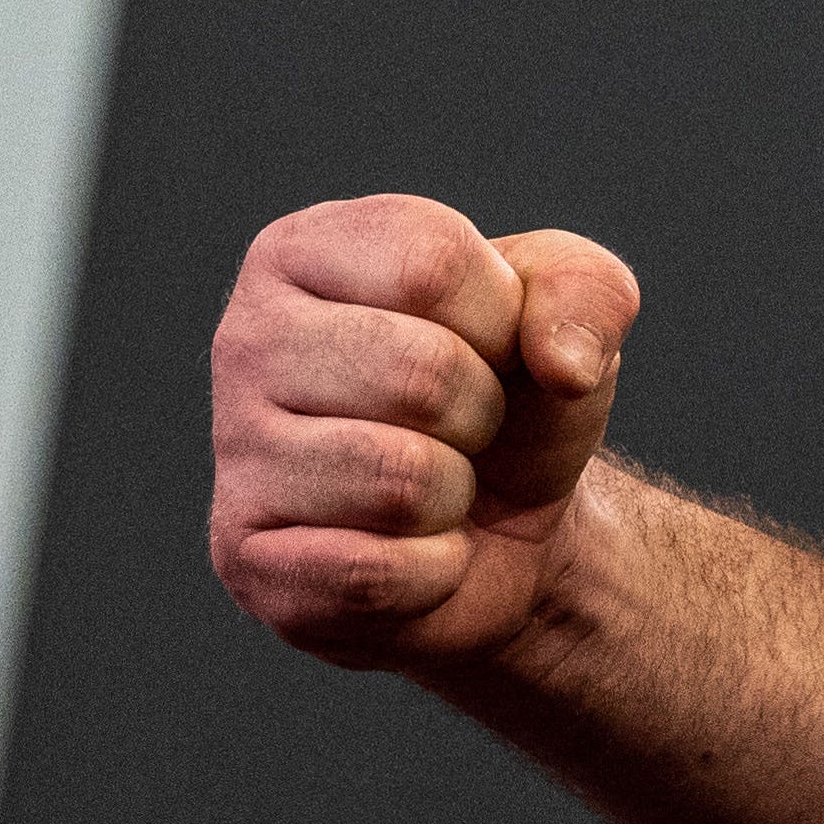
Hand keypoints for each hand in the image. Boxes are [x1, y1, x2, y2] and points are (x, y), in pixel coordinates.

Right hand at [208, 193, 641, 669]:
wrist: (504, 526)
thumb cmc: (516, 394)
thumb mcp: (576, 314)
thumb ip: (589, 294)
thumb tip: (563, 366)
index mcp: (306, 251)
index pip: (430, 262)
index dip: (502, 318)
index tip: (494, 343)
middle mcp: (246, 338)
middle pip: (416, 373)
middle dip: (481, 412)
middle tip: (465, 426)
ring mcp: (233, 453)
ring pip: (397, 479)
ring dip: (453, 494)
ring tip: (434, 484)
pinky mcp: (245, 561)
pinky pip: (374, 573)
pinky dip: (430, 571)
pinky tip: (408, 552)